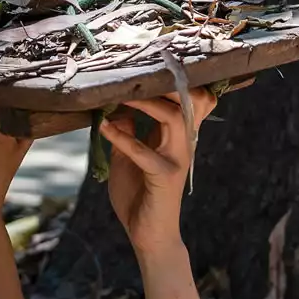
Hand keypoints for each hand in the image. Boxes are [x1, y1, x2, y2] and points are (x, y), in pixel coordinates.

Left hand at [101, 88, 216, 254]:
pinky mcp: (165, 177)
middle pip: (194, 100)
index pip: (189, 98)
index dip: (177, 78)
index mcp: (178, 135)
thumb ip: (127, 131)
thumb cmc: (139, 195)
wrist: (149, 235)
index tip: (148, 62)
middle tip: (139, 72)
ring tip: (121, 95)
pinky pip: (145, 152)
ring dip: (147, 103)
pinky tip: (104, 128)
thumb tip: (115, 105)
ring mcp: (177, 159)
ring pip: (175, 118)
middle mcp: (184, 143)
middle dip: (170, 81)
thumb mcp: (128, 157)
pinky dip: (123, 138)